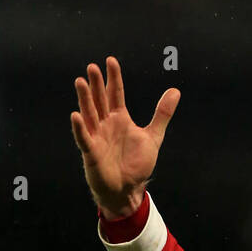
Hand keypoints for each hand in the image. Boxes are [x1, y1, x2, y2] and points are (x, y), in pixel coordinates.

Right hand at [70, 56, 179, 218]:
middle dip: (97, 85)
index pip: (115, 93)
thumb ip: (162, 114)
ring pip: (89, 114)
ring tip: (81, 82)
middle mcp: (106, 124)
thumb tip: (175, 91)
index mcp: (120, 118)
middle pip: (100, 100)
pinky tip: (75, 115)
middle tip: (93, 67)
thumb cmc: (136, 164)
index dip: (113, 78)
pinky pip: (84, 138)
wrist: (128, 189)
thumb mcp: (153, 137)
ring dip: (85, 99)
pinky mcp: (91, 152)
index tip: (111, 61)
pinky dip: (80, 127)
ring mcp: (97, 137)